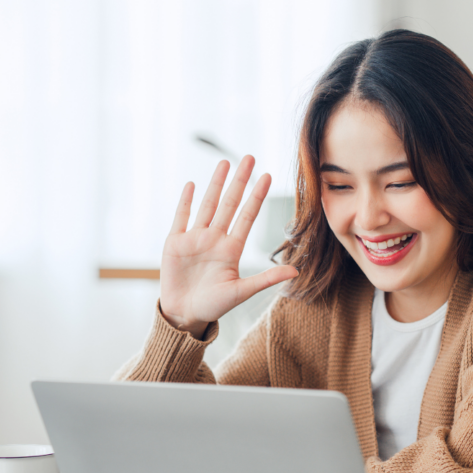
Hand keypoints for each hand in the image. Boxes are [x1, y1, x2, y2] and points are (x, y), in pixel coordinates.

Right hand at [160, 156, 297, 338]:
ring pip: (208, 204)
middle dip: (239, 181)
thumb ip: (267, 279)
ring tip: (224, 162)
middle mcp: (215, 239)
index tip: (268, 176)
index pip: (247, 216)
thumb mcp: (242, 292)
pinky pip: (181, 217)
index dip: (257, 196)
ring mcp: (195, 238)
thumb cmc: (214, 306)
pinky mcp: (175, 242)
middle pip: (229, 203)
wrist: (184, 314)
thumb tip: (296, 271)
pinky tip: (193, 185)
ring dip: (216, 183)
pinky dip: (186, 201)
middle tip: (249, 157)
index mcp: (231, 249)